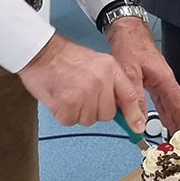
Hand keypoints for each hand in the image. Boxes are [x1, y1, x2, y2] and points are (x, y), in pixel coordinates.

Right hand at [18, 34, 144, 129]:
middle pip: (108, 114)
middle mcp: (100, 81)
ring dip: (79, 112)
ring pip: (89, 120)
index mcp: (110, 69)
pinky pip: (71, 122)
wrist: (42, 52)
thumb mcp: (98, 63)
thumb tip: (122, 107)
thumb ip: (112, 83)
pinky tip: (61, 99)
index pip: (129, 96)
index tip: (137, 127)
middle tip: (82, 94)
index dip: (134, 115)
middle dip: (96, 109)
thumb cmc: (65, 57)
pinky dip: (65, 114)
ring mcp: (84, 94)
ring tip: (71, 93)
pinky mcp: (67, 105)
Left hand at [106, 17, 179, 133]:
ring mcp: (160, 79)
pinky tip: (163, 117)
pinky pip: (162, 98)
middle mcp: (165, 79)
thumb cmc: (131, 45)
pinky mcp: (153, 79)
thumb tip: (139, 119)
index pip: (178, 102)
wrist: (127, 31)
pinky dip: (164, 110)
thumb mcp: (130, 73)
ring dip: (173, 117)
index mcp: (164, 77)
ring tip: (175, 132)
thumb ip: (135, 97)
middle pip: (178, 104)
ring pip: (170, 102)